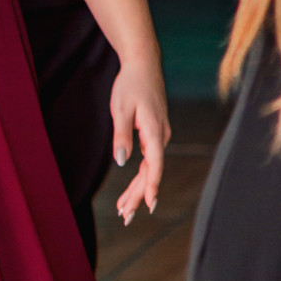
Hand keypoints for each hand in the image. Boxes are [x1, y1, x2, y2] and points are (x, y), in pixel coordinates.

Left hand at [110, 59, 169, 220]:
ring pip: (150, 168)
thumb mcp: (120, 108)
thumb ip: (121, 136)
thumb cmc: (131, 84)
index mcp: (153, 131)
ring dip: (137, 189)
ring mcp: (159, 136)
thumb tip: (120, 162)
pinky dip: (140, 176)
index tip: (149, 205)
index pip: (155, 164)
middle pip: (151, 171)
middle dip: (138, 195)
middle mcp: (160, 136)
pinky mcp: (154, 134)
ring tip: (123, 210)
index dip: (151, 185)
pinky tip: (131, 189)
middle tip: (124, 216)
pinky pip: (149, 160)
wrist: (144, 64)